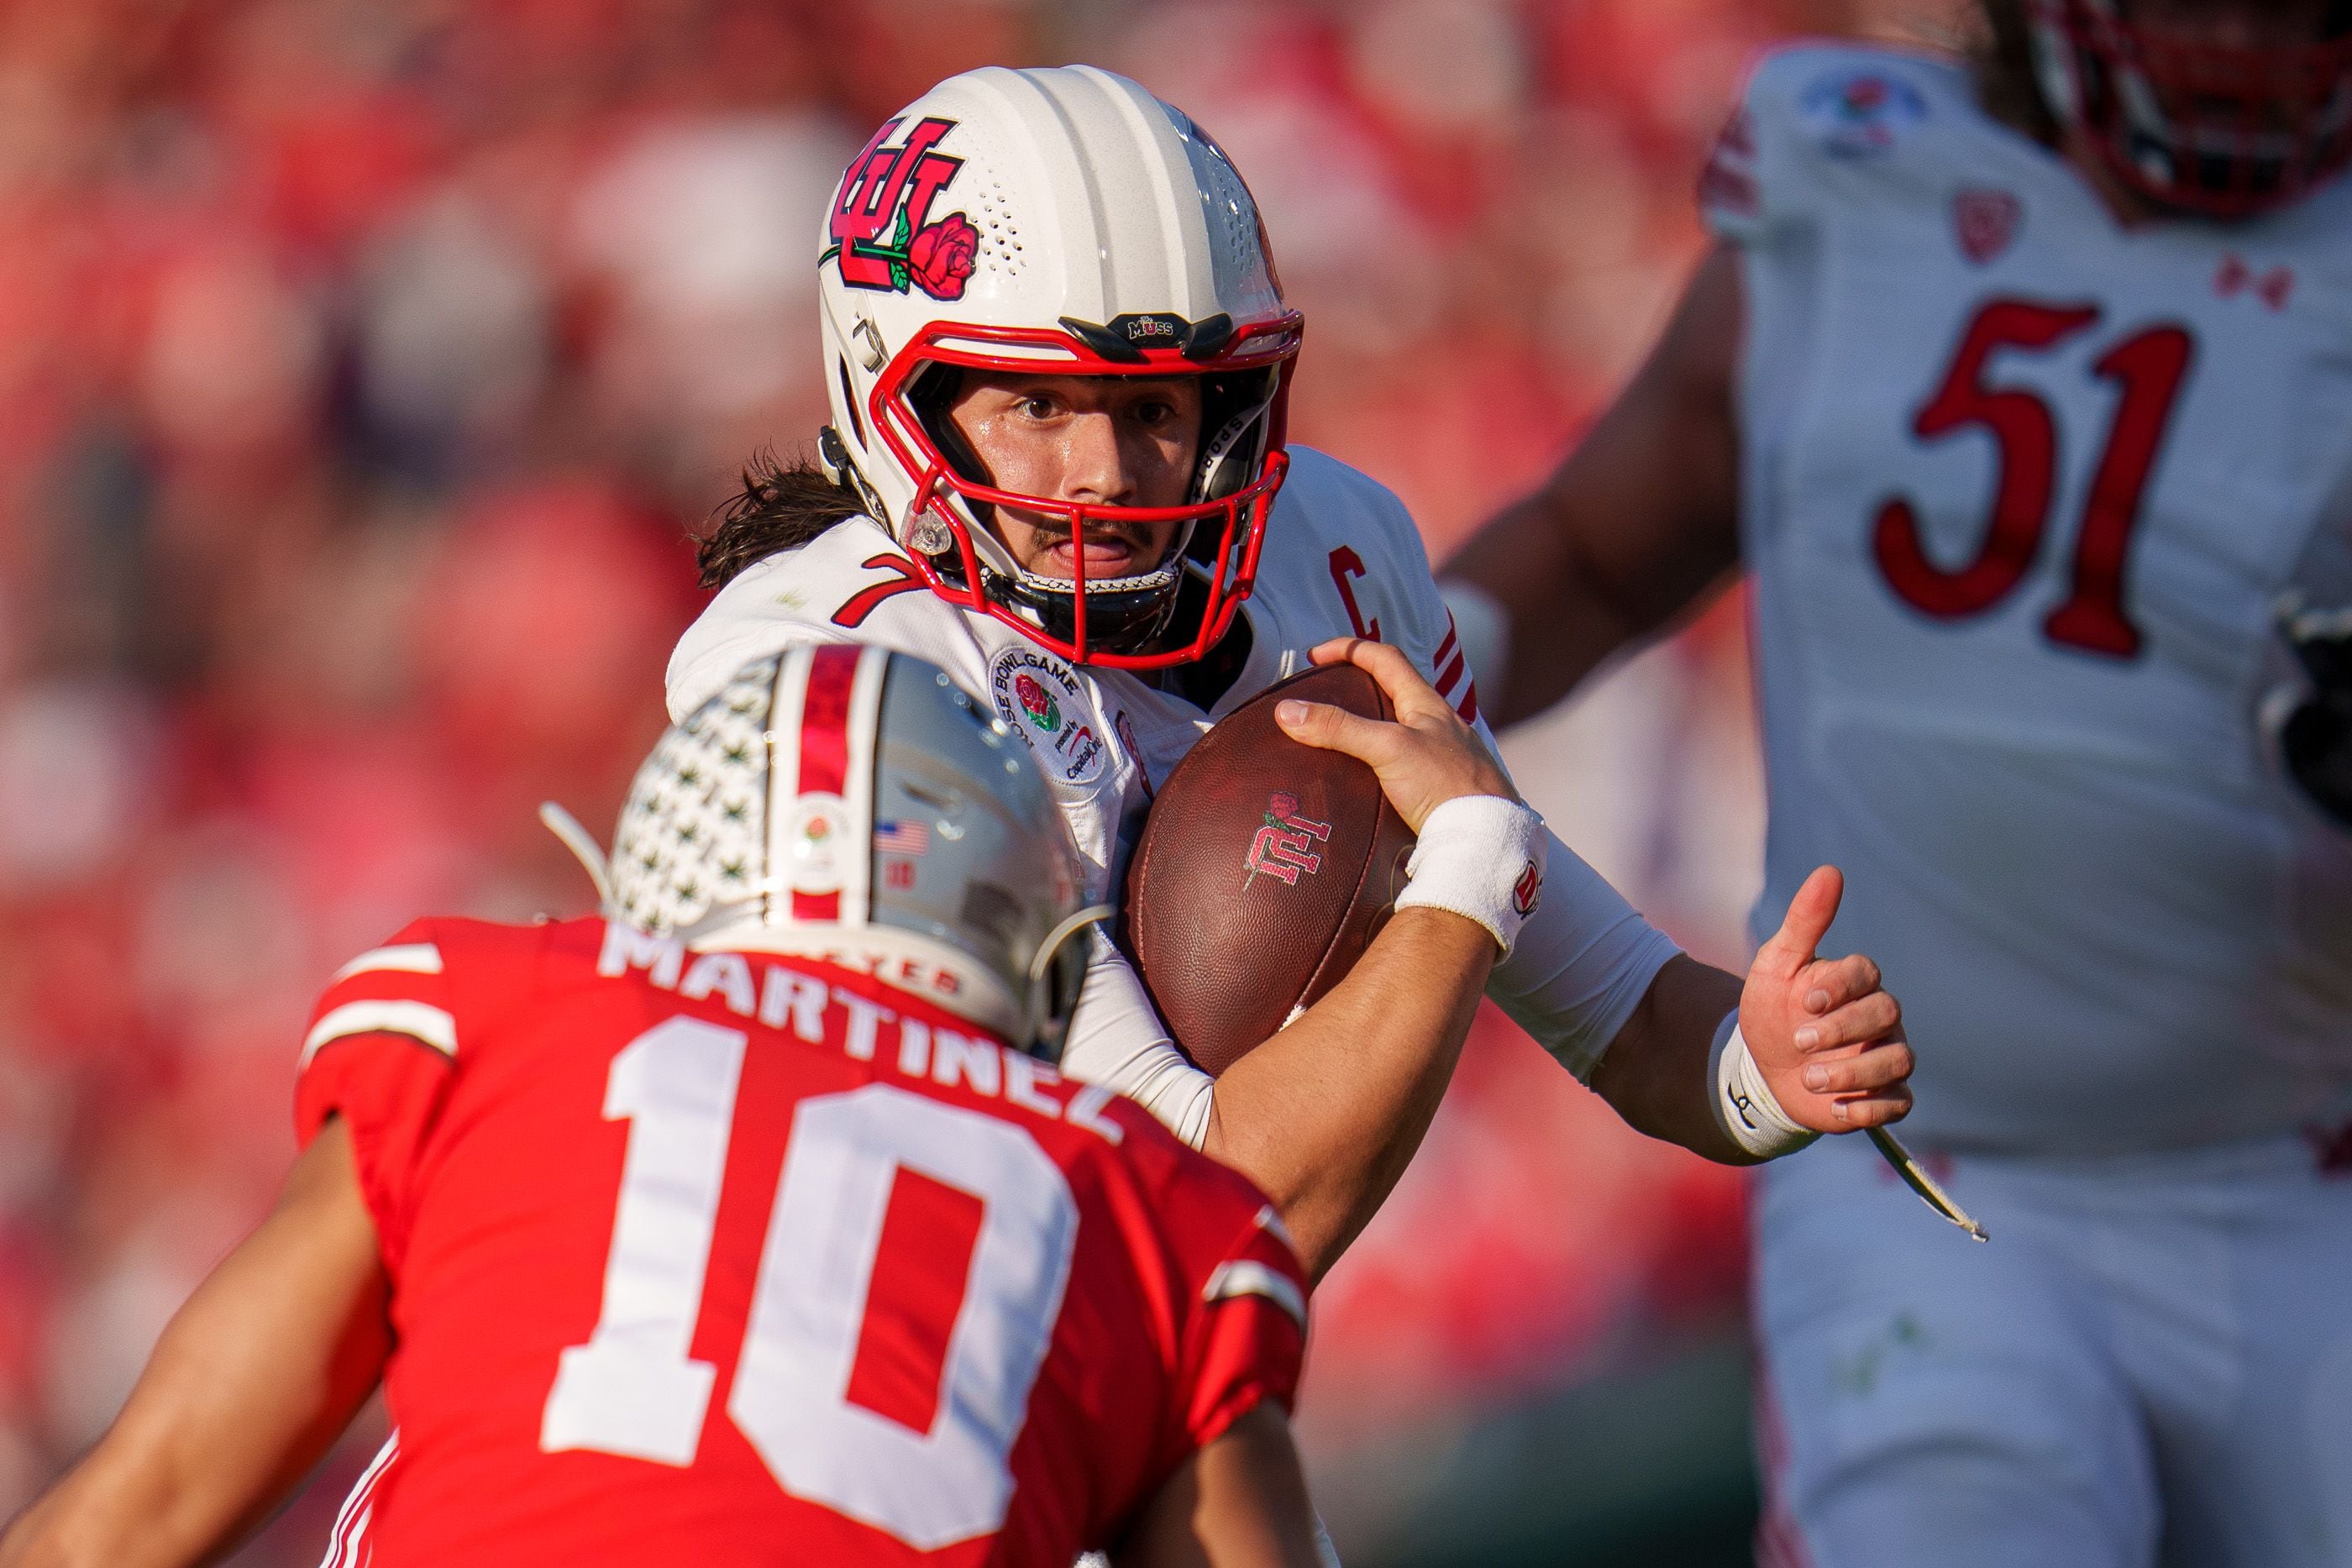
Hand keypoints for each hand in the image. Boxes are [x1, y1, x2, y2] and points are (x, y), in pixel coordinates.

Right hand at [1273, 638, 1515, 831]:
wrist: (1487, 836)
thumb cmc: (1446, 783)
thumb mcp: (1388, 748)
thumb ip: (1339, 728)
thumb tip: (1287, 711)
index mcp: (1427, 704)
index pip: (1385, 659)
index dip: (1349, 650)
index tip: (1315, 658)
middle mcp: (1439, 725)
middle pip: (1394, 693)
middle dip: (1358, 689)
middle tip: (1324, 700)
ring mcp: (1444, 756)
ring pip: (1401, 731)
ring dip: (1370, 729)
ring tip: (1338, 745)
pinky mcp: (1444, 787)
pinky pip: (1407, 765)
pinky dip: (1383, 764)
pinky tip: (1368, 784)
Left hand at [1739, 865, 1913, 1131]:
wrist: (1763, 1067)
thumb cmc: (1774, 1009)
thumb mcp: (1777, 964)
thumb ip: (1805, 921)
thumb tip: (1829, 871)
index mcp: (1856, 981)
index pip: (1866, 974)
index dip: (1840, 987)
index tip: (1804, 1000)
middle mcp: (1879, 1015)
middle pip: (1885, 1015)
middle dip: (1842, 1030)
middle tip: (1797, 1042)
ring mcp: (1885, 1054)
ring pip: (1897, 1061)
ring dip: (1853, 1072)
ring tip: (1809, 1079)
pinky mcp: (1884, 1094)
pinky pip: (1898, 1102)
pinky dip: (1869, 1108)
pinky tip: (1835, 1108)